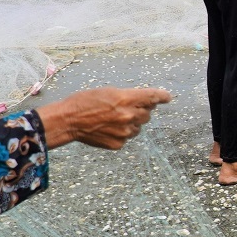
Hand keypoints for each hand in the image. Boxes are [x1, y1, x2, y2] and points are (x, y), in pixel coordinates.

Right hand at [37, 87, 171, 149]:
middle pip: (147, 114)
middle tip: (124, 109)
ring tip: (112, 119)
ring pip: (138, 127)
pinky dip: (121, 134)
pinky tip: (107, 129)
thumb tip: (146, 102)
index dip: (162, 96)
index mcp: (126, 99)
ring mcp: (125, 132)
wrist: (68, 121)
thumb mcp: (108, 92)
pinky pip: (127, 138)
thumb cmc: (84, 102)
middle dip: (140, 111)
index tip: (167, 98)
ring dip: (131, 123)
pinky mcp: (119, 144)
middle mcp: (128, 115)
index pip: (153, 97)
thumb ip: (128, 97)